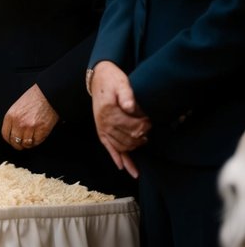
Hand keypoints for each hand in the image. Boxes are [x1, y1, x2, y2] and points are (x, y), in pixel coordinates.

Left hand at [2, 84, 58, 149]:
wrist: (46, 95)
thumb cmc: (32, 99)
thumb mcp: (16, 107)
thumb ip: (13, 120)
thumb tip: (12, 132)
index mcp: (10, 116)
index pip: (5, 135)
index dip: (9, 140)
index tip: (12, 142)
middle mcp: (19, 123)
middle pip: (15, 141)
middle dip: (18, 145)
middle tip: (21, 145)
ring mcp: (31, 127)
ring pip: (26, 144)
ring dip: (28, 144)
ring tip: (30, 141)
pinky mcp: (42, 130)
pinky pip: (37, 142)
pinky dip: (37, 142)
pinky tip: (37, 137)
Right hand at [90, 61, 149, 177]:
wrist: (98, 78)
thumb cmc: (112, 80)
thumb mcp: (121, 83)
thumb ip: (127, 95)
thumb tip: (131, 107)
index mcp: (109, 111)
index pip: (130, 127)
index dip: (142, 126)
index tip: (149, 121)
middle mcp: (103, 123)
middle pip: (126, 139)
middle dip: (140, 137)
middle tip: (148, 129)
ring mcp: (101, 128)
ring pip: (119, 146)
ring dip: (133, 148)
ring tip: (143, 141)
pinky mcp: (101, 130)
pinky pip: (109, 148)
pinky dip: (116, 158)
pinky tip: (123, 167)